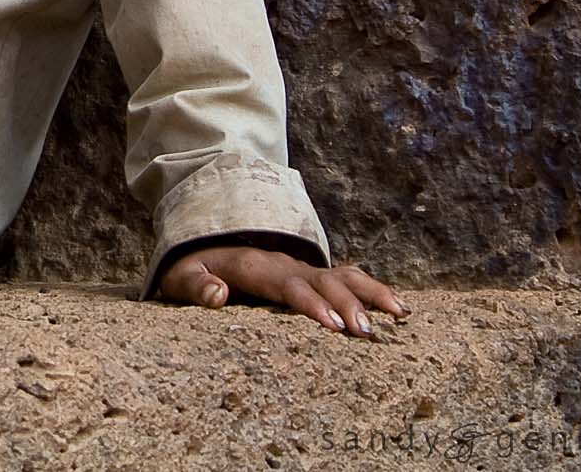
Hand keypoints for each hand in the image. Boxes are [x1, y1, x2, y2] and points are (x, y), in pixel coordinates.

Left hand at [157, 243, 410, 339]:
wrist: (201, 247)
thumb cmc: (191, 271)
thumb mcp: (180, 279)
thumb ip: (195, 287)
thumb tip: (218, 296)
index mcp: (254, 266)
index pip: (288, 286)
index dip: (312, 304)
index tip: (334, 326)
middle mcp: (283, 264)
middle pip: (322, 281)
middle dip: (347, 304)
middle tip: (368, 332)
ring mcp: (299, 268)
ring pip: (341, 275)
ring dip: (370, 292)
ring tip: (400, 313)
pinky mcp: (309, 276)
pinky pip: (344, 278)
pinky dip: (372, 288)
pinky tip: (397, 307)